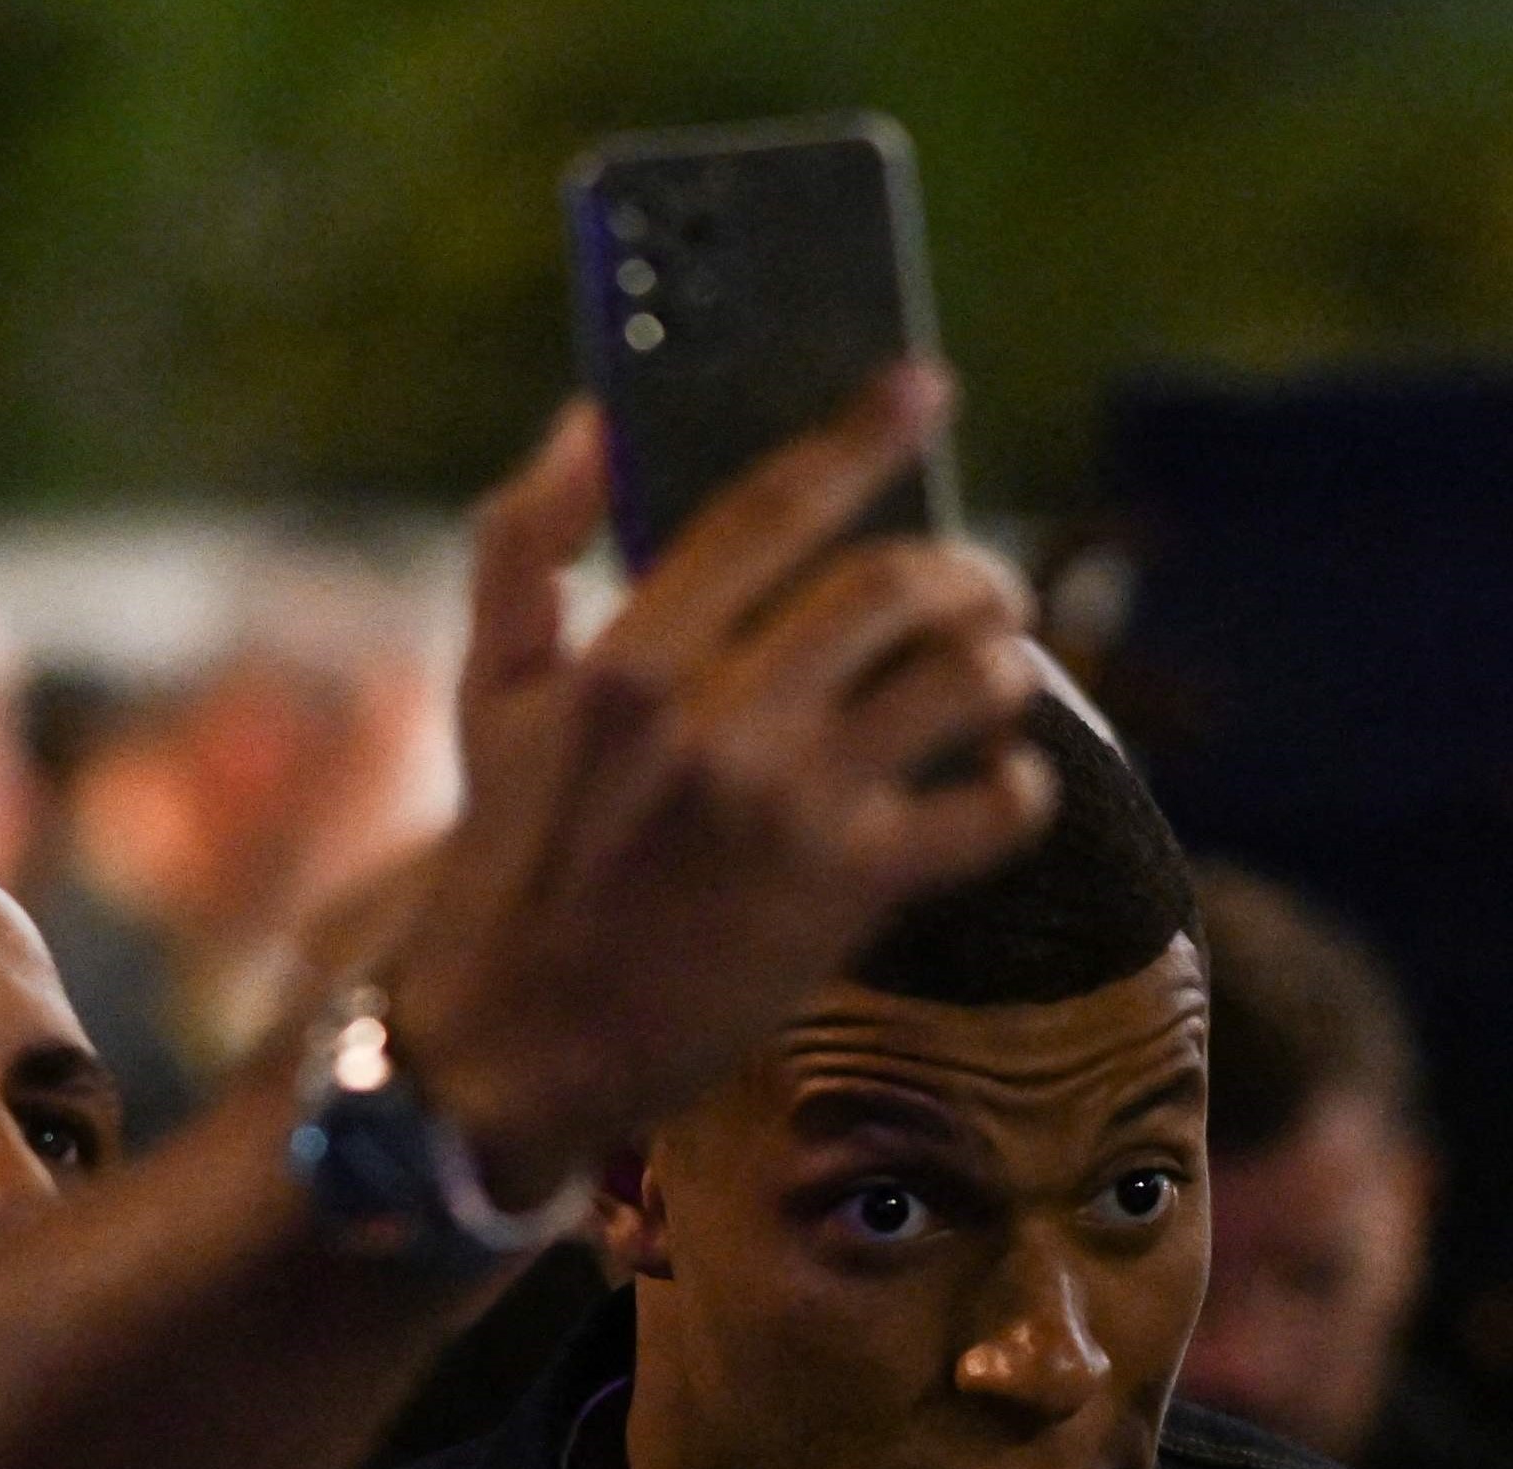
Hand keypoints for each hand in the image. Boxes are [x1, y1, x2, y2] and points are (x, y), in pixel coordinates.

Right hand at [376, 376, 1052, 1202]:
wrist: (516, 1038)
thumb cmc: (512, 853)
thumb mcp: (491, 690)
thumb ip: (526, 543)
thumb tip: (591, 421)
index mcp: (628, 660)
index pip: (773, 510)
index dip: (863, 436)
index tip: (926, 387)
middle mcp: (718, 725)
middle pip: (894, 589)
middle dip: (966, 570)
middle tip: (981, 584)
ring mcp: (791, 811)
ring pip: (962, 686)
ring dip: (1004, 664)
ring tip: (998, 670)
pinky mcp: (847, 896)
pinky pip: (991, 812)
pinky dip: (1021, 784)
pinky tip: (1005, 779)